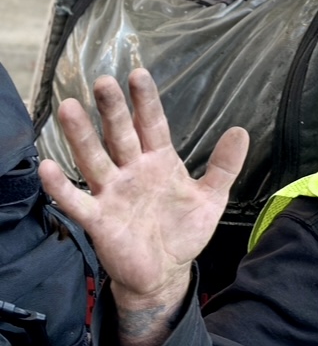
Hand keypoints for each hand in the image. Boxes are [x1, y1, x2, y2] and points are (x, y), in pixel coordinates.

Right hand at [39, 69, 247, 314]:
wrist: (167, 272)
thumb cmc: (184, 230)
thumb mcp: (212, 197)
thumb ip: (224, 165)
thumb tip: (241, 131)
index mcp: (159, 162)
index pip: (152, 124)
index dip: (146, 101)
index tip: (138, 73)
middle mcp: (132, 171)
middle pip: (120, 135)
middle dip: (113, 110)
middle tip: (103, 81)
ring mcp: (113, 193)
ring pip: (94, 159)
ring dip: (81, 136)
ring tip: (69, 108)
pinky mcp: (100, 219)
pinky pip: (77, 201)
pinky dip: (62, 186)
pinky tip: (48, 167)